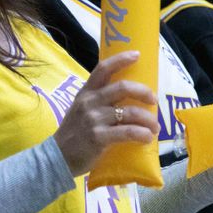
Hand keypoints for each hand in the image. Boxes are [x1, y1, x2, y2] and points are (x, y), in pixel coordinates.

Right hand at [54, 51, 159, 175]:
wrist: (57, 158)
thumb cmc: (74, 133)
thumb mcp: (81, 109)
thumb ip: (99, 100)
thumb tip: (129, 97)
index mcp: (86, 92)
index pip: (103, 69)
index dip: (121, 59)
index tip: (137, 54)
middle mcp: (89, 102)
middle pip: (122, 87)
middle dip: (144, 92)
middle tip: (154, 101)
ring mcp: (93, 119)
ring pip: (130, 112)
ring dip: (148, 119)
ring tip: (155, 127)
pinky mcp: (98, 137)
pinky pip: (127, 132)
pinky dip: (142, 134)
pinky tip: (147, 138)